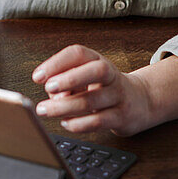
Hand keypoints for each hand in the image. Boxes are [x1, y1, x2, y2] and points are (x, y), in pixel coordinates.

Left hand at [32, 45, 154, 136]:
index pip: (78, 53)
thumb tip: (55, 97)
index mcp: (98, 60)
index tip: (38, 76)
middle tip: (48, 87)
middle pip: (96, 71)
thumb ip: (65, 85)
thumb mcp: (85, 79)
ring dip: (65, 107)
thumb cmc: (103, 88)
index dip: (56, 62)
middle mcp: (111, 75)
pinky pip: (99, 121)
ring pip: (93, 100)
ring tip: (46, 111)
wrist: (139, 101)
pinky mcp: (121, 117)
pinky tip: (66, 123)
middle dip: (70, 79)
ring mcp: (118, 96)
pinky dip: (79, 124)